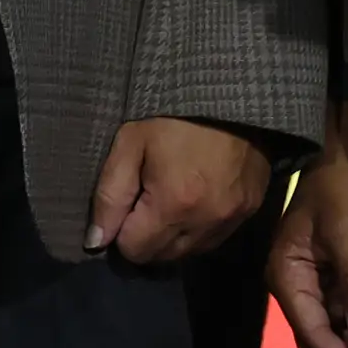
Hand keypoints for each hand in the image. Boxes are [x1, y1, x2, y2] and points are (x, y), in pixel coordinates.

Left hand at [85, 116, 270, 264]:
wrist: (231, 90)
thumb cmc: (172, 113)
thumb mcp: (130, 142)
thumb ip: (109, 195)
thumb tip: (95, 241)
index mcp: (174, 204)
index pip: (135, 251)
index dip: (121, 232)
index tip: (125, 204)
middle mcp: (206, 221)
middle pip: (163, 257)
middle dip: (146, 237)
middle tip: (144, 200)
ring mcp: (233, 219)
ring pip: (189, 253)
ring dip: (172, 237)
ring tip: (169, 200)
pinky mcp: (251, 211)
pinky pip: (214, 239)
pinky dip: (198, 229)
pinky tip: (193, 201)